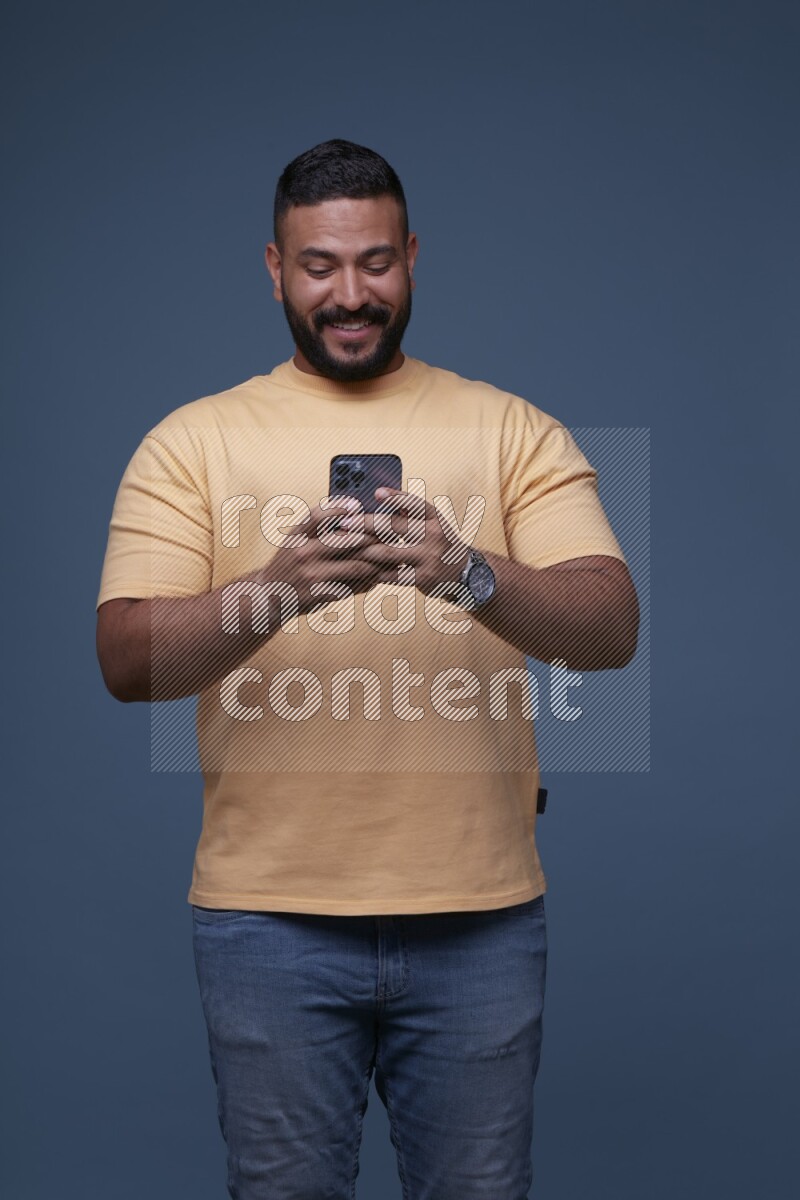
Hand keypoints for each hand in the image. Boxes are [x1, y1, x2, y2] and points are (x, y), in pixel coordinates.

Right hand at [260, 496, 386, 613]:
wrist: (269, 596)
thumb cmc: (290, 563)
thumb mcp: (295, 540)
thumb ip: (318, 527)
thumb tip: (354, 511)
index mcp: (297, 535)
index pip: (318, 514)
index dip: (340, 508)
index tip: (358, 506)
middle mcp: (303, 552)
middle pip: (346, 539)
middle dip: (372, 537)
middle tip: (391, 534)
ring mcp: (312, 574)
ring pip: (355, 564)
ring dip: (377, 562)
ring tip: (392, 557)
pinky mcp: (320, 594)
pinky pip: (352, 586)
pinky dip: (368, 581)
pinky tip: (379, 577)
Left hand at [347, 486, 470, 595]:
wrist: (465, 574)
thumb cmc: (441, 544)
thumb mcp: (433, 524)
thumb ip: (410, 512)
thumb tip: (379, 495)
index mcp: (435, 518)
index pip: (414, 503)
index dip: (395, 497)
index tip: (375, 492)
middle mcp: (433, 536)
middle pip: (394, 526)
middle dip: (365, 523)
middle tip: (344, 522)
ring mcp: (428, 558)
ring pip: (388, 551)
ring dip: (363, 548)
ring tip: (345, 545)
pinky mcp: (422, 578)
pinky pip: (392, 574)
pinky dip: (373, 570)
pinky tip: (357, 566)